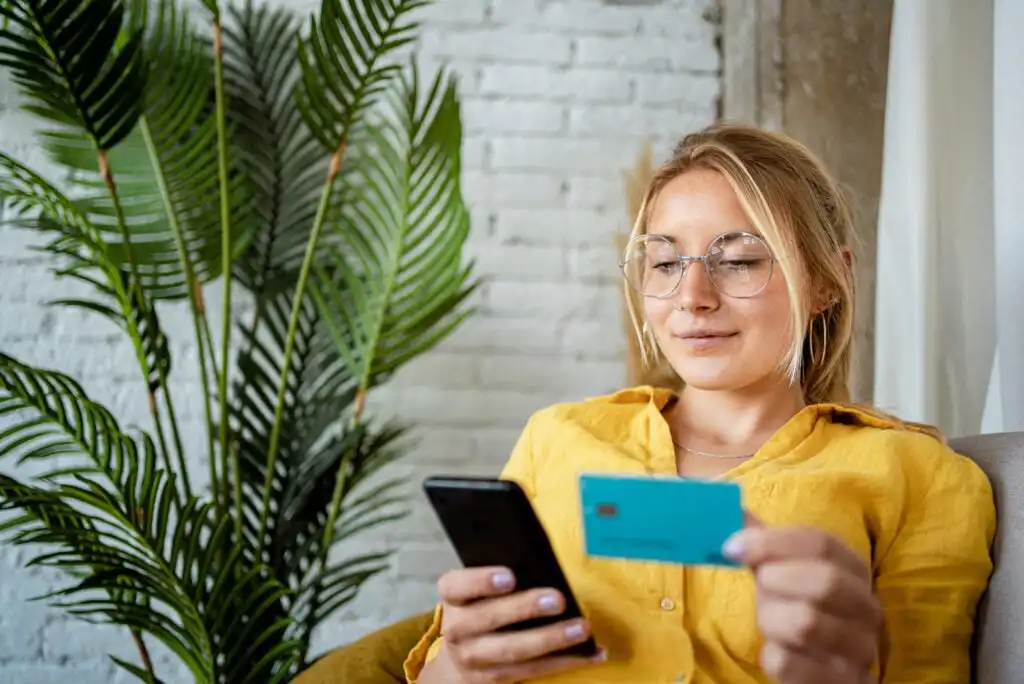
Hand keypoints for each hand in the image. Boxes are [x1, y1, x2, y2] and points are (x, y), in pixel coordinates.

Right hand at [421, 566, 605, 683]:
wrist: (461, 657)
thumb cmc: (481, 607)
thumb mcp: (479, 589)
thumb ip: (501, 575)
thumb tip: (542, 562)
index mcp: (452, 597)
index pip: (457, 586)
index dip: (481, 581)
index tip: (510, 576)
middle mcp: (456, 628)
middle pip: (487, 619)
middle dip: (524, 609)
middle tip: (557, 599)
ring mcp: (473, 657)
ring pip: (512, 650)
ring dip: (550, 639)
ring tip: (580, 628)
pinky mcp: (494, 678)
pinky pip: (531, 670)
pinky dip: (564, 661)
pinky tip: (591, 652)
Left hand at [724, 524, 881, 683]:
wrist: (818, 671)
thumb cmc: (794, 609)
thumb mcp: (781, 571)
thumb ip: (762, 542)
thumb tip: (731, 509)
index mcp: (854, 570)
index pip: (820, 542)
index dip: (771, 541)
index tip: (731, 547)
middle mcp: (867, 609)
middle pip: (825, 580)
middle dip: (776, 580)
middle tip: (760, 586)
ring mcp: (860, 651)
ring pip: (806, 623)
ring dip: (771, 619)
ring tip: (771, 622)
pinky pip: (789, 663)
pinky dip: (771, 655)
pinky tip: (778, 652)